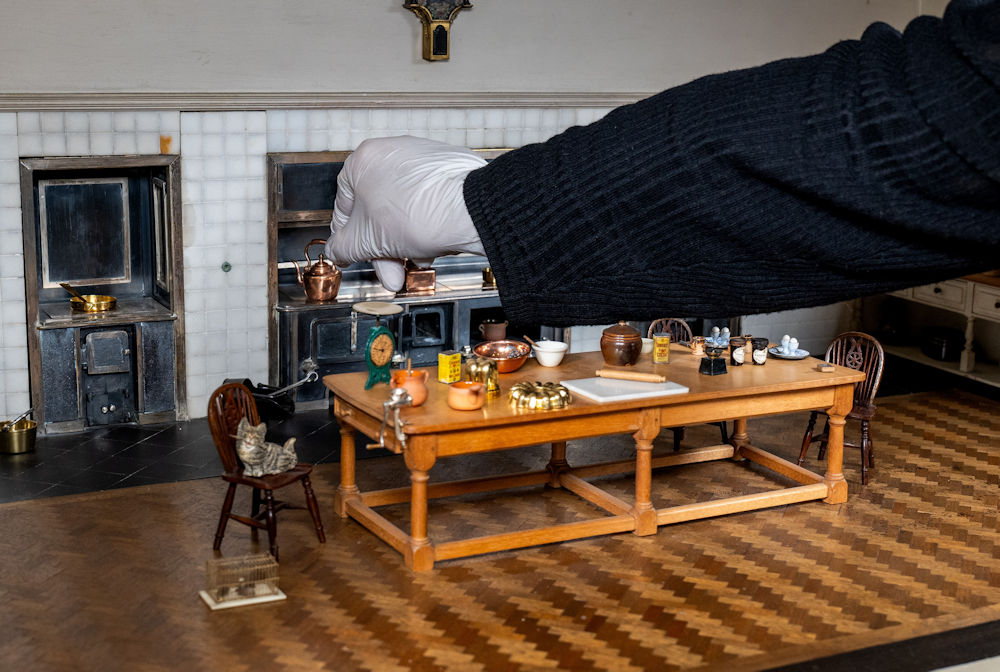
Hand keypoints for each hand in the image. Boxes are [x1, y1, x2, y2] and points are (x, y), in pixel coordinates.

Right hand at [325, 136, 487, 291]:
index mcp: (363, 160)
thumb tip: (337, 251)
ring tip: (416, 262)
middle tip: (390, 272)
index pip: (345, 206)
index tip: (353, 255)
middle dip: (383, 249)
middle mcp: (392, 152)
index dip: (349, 238)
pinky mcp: (449, 170)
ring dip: (406, 243)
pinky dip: (428, 226)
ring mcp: (423, 159)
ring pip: (404, 210)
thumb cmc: (419, 214)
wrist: (470, 210)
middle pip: (378, 211)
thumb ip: (343, 247)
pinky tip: (434, 247)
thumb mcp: (365, 242)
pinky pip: (429, 203)